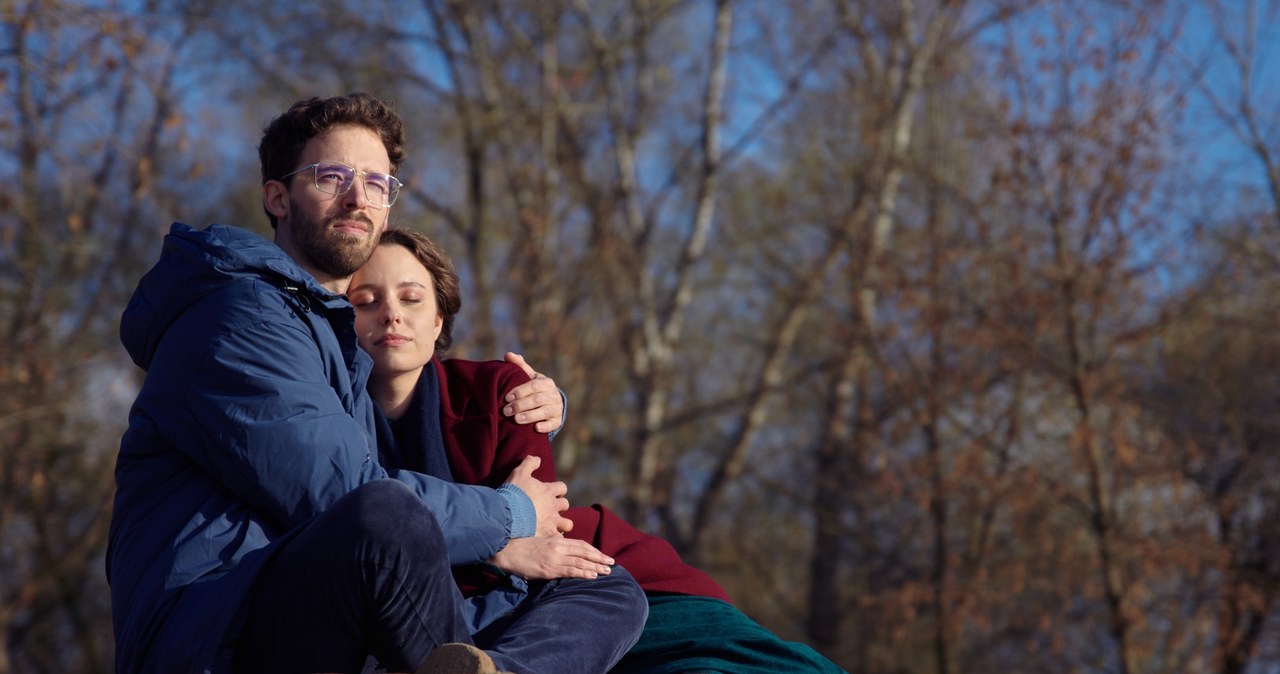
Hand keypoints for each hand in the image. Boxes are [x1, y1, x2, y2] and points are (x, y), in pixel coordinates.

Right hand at [491, 535, 614, 579]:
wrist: (504, 550)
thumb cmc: (520, 546)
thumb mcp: (540, 542)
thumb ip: (553, 546)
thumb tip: (563, 553)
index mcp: (556, 540)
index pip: (580, 544)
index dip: (593, 550)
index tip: (602, 555)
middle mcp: (558, 547)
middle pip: (584, 552)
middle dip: (600, 558)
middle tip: (612, 563)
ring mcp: (554, 558)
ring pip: (581, 562)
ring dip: (596, 566)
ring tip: (607, 571)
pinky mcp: (549, 569)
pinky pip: (570, 571)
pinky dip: (583, 573)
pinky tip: (593, 575)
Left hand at [503, 352, 563, 433]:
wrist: (551, 403)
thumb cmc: (535, 388)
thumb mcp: (529, 377)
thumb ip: (519, 366)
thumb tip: (507, 354)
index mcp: (546, 383)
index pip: (533, 386)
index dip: (520, 391)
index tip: (506, 397)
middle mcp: (553, 395)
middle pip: (537, 400)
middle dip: (521, 405)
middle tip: (506, 411)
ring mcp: (556, 408)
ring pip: (544, 412)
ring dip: (530, 416)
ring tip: (516, 419)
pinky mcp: (557, 421)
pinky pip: (553, 424)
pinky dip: (545, 426)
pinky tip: (535, 428)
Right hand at [504, 456, 572, 535]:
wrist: (507, 515)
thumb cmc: (513, 494)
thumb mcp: (519, 473)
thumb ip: (529, 464)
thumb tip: (537, 458)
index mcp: (548, 491)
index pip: (562, 487)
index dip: (558, 490)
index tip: (551, 493)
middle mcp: (553, 506)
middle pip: (565, 505)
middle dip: (559, 507)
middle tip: (549, 510)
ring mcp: (552, 522)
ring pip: (567, 524)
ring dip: (562, 524)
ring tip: (553, 526)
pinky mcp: (548, 535)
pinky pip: (559, 539)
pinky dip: (556, 539)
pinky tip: (549, 540)